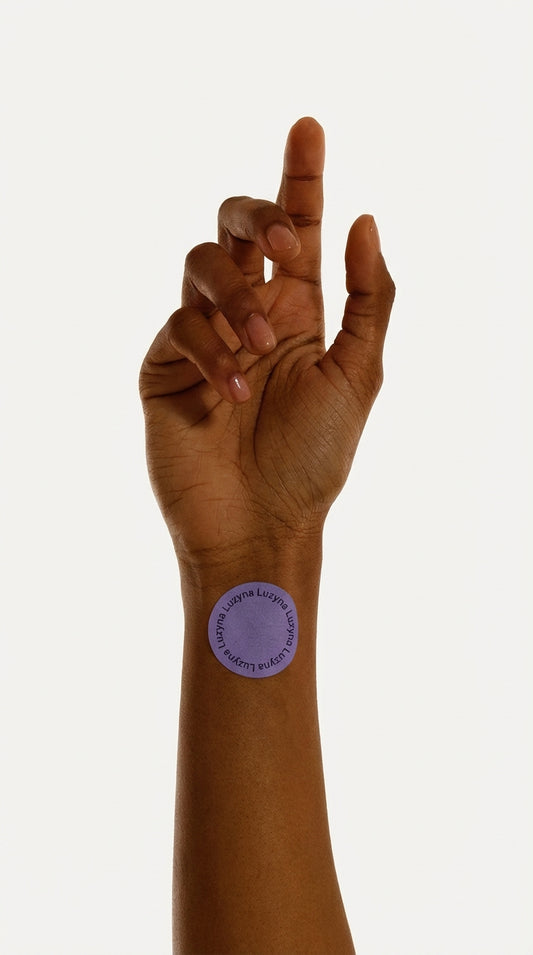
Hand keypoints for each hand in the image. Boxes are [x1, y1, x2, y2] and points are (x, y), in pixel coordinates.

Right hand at [139, 118, 394, 563]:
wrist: (262, 522)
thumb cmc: (314, 458)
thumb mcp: (359, 374)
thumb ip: (369, 298)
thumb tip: (364, 219)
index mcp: (299, 310)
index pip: (298, 229)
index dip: (301, 176)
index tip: (310, 126)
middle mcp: (250, 313)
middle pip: (239, 225)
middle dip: (260, 217)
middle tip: (291, 246)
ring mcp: (204, 336)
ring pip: (202, 263)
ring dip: (237, 296)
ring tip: (264, 348)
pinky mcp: (165, 364)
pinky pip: (180, 325)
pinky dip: (212, 350)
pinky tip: (233, 392)